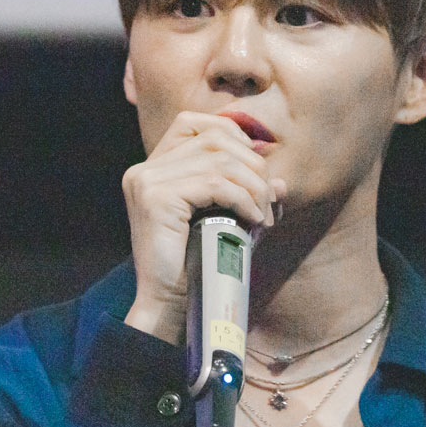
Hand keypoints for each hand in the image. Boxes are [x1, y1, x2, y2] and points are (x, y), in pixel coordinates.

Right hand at [121, 110, 285, 344]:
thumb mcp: (227, 221)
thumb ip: (247, 196)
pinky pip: (216, 184)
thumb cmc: (197, 264)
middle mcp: (145, 168)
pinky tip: (254, 219)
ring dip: (253, 186)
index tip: (256, 169)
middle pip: (214, 138)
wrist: (169, 304)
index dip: (233, 135)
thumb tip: (280, 181)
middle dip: (252, 166)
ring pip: (220, 160)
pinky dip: (244, 199)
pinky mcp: (155, 197)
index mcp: (154, 167)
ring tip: (263, 213)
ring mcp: (147, 181)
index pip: (195, 122)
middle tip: (268, 201)